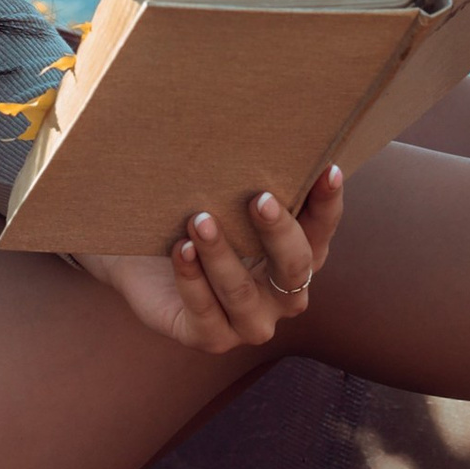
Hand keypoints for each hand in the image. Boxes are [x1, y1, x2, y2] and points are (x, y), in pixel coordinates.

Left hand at [74, 168, 344, 354]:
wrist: (141, 258)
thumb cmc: (197, 221)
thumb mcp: (226, 200)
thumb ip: (253, 180)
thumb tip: (267, 131)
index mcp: (298, 258)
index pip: (322, 231)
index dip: (327, 203)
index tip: (326, 168)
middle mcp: (282, 296)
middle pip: (294, 268)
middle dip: (278, 233)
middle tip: (260, 199)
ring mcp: (248, 322)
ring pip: (243, 294)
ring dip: (223, 256)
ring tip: (200, 221)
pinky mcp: (209, 337)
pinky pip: (204, 315)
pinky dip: (192, 281)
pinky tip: (181, 250)